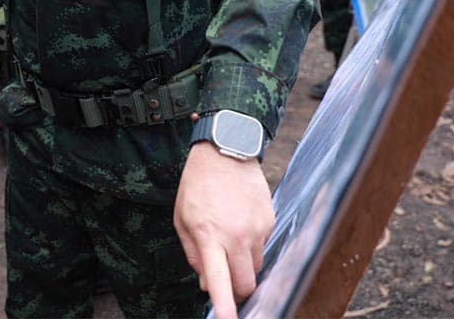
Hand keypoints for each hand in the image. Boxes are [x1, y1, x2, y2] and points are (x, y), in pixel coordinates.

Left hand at [174, 143, 274, 318]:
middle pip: (246, 283)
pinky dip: (252, 244)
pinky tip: (240, 223)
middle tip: (226, 282)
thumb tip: (207, 284)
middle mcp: (237, 236)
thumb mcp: (183, 220)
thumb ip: (194, 254)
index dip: (225, 304)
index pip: (220, 279)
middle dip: (237, 291)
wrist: (226, 151)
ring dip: (244, 266)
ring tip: (230, 240)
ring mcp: (257, 229)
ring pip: (257, 267)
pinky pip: (264, 245)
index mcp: (210, 236)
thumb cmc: (198, 186)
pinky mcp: (270, 220)